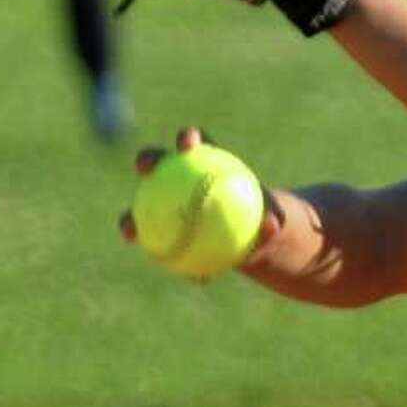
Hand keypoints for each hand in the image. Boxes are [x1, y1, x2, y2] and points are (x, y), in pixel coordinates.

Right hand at [118, 127, 282, 262]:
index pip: (195, 145)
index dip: (188, 138)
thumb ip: (272, 221)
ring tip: (130, 232)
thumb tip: (271, 225)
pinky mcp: (166, 233)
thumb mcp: (276, 220)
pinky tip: (169, 267)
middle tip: (145, 167)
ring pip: (145, 208)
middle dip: (147, 158)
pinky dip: (168, 258)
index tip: (187, 142)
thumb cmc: (267, 219)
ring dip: (132, 218)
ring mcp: (169, 205)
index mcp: (207, 164)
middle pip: (159, 164)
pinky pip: (162, 245)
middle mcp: (181, 180)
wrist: (256, 238)